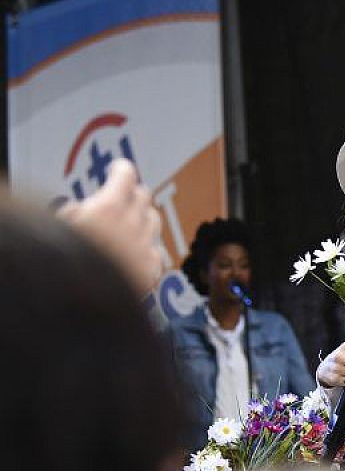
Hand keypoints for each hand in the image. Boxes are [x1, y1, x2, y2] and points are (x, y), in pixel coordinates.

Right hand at [57, 158, 162, 294]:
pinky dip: (150, 247)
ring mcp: (146, 247)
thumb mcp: (59, 230)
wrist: (85, 301)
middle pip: (144, 196)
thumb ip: (73, 214)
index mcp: (108, 208)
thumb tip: (79, 208)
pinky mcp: (153, 269)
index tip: (119, 168)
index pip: (125, 175)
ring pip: (154, 220)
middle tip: (125, 194)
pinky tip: (140, 252)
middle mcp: (133, 225)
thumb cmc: (65, 265)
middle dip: (133, 193)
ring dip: (144, 217)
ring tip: (131, 222)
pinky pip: (158, 250)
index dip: (122, 169)